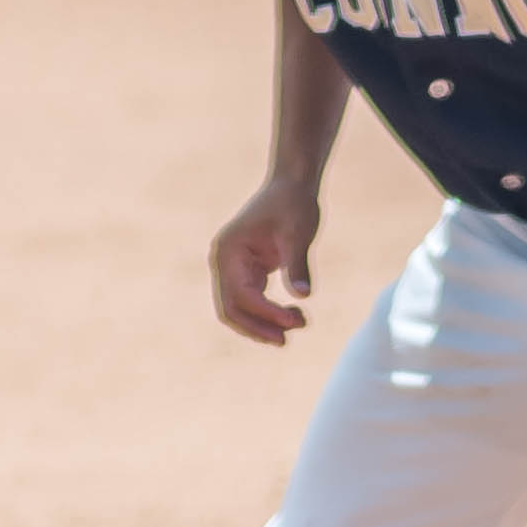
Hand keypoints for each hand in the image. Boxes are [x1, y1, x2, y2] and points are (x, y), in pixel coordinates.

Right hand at [208, 186, 320, 345]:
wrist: (291, 186)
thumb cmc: (293, 204)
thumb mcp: (298, 232)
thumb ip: (297, 264)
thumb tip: (303, 296)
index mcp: (229, 250)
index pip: (242, 294)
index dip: (267, 312)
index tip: (296, 319)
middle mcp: (223, 261)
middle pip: (230, 309)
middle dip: (258, 328)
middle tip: (287, 340)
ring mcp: (231, 267)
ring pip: (237, 310)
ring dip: (262, 324)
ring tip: (297, 326)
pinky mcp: (244, 271)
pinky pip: (248, 302)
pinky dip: (266, 314)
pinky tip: (291, 316)